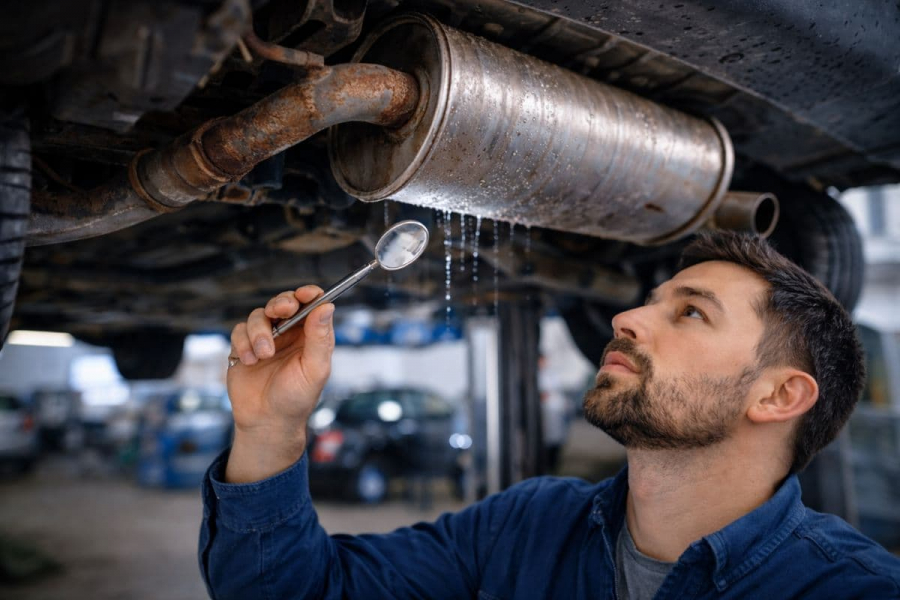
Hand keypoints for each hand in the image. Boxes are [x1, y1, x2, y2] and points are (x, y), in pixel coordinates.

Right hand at [224, 285, 334, 482]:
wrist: (267, 422)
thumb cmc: (296, 399)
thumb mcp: (314, 369)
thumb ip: (320, 338)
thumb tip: (327, 307)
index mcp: (309, 335)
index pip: (311, 304)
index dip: (309, 294)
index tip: (306, 294)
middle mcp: (288, 333)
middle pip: (283, 302)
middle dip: (281, 303)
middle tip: (281, 311)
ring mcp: (264, 338)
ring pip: (258, 315)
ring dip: (260, 332)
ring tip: (264, 355)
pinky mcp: (243, 347)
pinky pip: (239, 330)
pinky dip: (243, 343)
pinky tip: (250, 361)